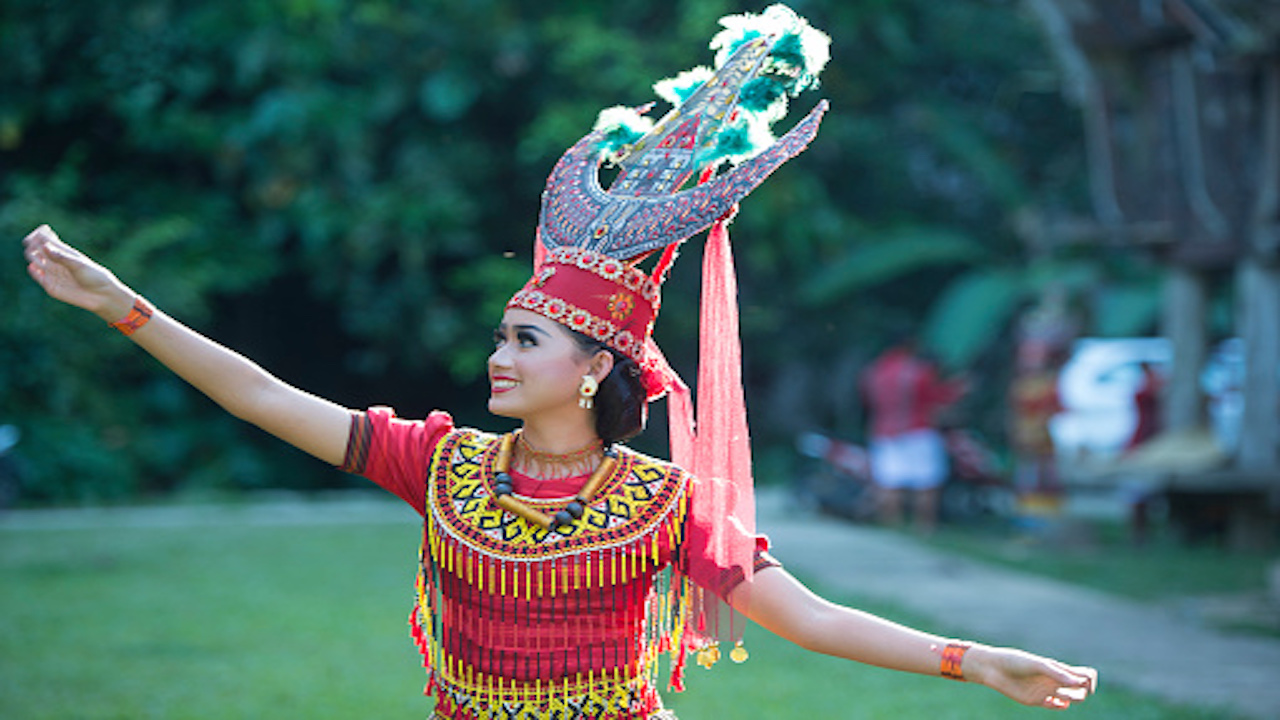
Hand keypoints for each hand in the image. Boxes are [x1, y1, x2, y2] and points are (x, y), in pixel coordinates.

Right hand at [23, 225, 134, 321]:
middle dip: (33, 246)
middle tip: (35, 247)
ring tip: (36, 257)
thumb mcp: (78, 265)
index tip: (39, 234)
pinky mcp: (50, 285)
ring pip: (36, 261)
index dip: (40, 235)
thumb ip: (61, 257)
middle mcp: (56, 261)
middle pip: (38, 249)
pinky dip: (34, 272)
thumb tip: (45, 246)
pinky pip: (38, 277)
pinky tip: (33, 268)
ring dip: (33, 258)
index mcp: (64, 251)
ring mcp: (52, 273)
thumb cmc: (94, 277)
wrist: (101, 295)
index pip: (46, 238)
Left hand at [967, 645, 1097, 709]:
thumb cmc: (1015, 661)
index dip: (1090, 679)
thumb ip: (1057, 673)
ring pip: (1071, 699)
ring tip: (1058, 694)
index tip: (1084, 681)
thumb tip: (1079, 683)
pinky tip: (1050, 701)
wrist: (994, 669)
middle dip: (1083, 691)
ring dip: (1072, 699)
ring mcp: (1048, 690)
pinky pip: (1057, 706)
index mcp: (1058, 668)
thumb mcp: (1037, 664)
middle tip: (1070, 689)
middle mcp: (1056, 679)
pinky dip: (1060, 706)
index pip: (1085, 674)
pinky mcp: (1038, 700)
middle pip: (1082, 689)